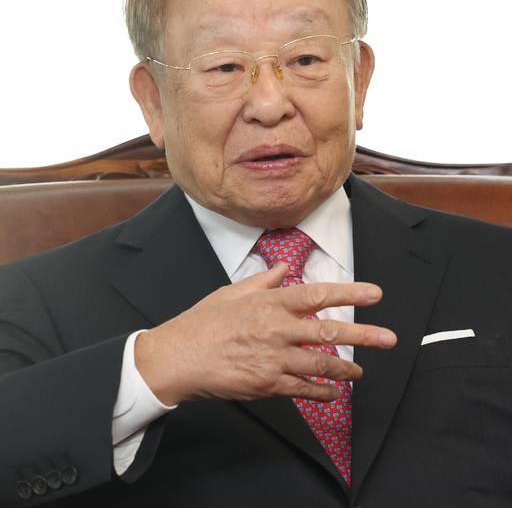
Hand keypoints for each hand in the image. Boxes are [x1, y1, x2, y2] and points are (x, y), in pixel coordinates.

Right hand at [135, 264, 396, 404]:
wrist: (177, 358)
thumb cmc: (202, 322)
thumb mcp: (231, 292)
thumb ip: (263, 280)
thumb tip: (285, 266)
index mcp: (269, 303)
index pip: (317, 294)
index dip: (350, 293)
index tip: (375, 294)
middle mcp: (277, 329)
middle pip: (329, 332)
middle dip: (364, 335)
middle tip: (389, 338)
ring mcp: (274, 358)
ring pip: (321, 364)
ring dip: (346, 368)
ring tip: (360, 372)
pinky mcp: (267, 384)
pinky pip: (303, 388)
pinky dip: (322, 391)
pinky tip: (333, 392)